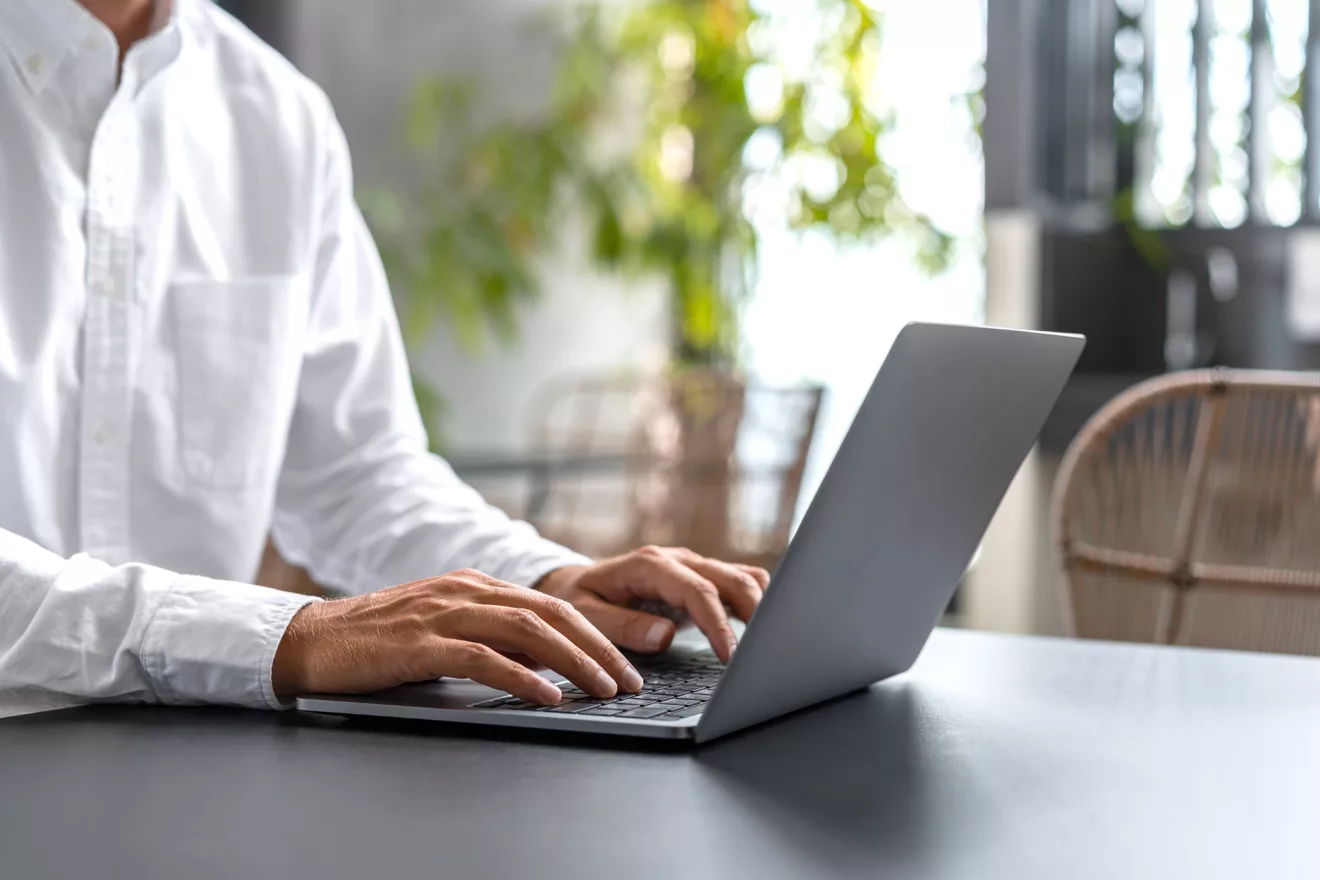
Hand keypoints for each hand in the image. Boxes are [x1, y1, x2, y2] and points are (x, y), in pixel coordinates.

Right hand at [271, 569, 643, 704]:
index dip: (592, 633)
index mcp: (474, 586)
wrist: (311, 640)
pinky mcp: (419, 642)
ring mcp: (442, 613)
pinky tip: (546, 694)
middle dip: (596, 647)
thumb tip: (544, 663)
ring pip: (524, 630)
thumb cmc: (378, 642)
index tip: (622, 663)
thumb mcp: (444, 631)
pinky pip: (481, 657)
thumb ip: (490, 638)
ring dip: (571, 660)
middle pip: (548, 613)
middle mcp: (464, 591)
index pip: (549, 605)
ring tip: (601, 687)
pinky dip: (520, 676)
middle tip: (628, 679)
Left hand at [536, 546, 770, 662]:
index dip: (718, 624)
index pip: (698, 591)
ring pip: (743, 577)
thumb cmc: (581, 599)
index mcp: (650, 565)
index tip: (731, 657)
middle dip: (755, 614)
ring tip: (771, 643)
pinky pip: (739, 582)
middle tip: (764, 654)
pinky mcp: (702, 577)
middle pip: (732, 579)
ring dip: (761, 606)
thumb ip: (623, 625)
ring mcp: (693, 566)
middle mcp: (678, 559)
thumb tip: (664, 635)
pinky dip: (756, 602)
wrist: (577, 581)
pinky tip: (761, 630)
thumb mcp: (587, 614)